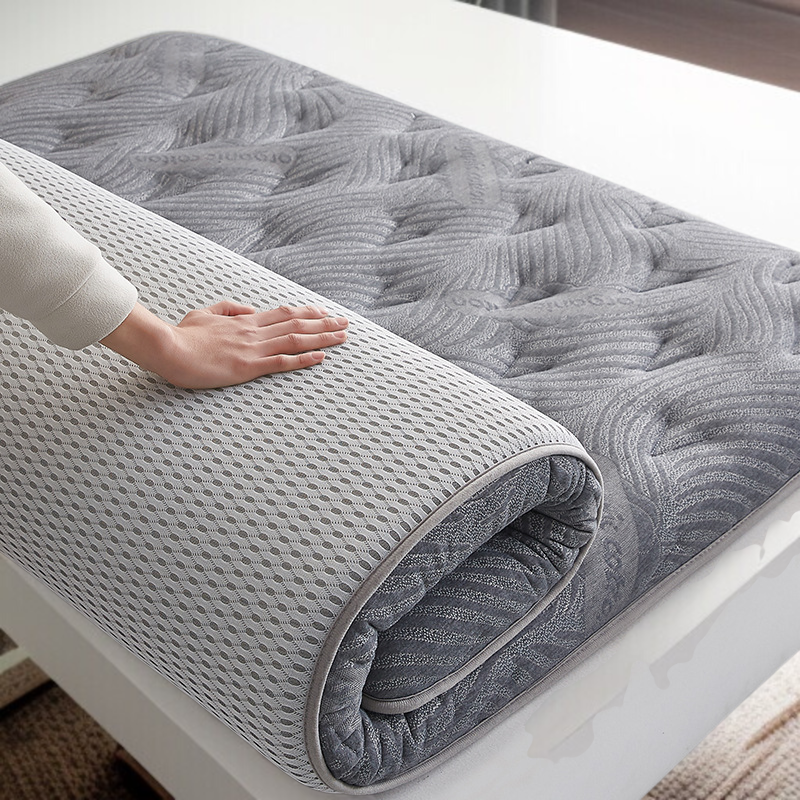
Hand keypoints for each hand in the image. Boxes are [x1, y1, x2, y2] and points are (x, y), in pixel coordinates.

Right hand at [101, 300, 347, 388]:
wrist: (168, 348)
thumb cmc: (182, 335)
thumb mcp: (204, 314)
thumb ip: (227, 309)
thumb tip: (248, 310)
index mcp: (244, 321)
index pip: (282, 314)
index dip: (306, 313)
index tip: (323, 312)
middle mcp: (254, 331)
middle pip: (296, 324)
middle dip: (324, 323)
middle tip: (344, 322)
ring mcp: (253, 348)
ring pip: (296, 340)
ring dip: (322, 338)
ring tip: (342, 336)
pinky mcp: (249, 366)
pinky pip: (283, 362)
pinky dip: (304, 359)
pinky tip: (322, 357)